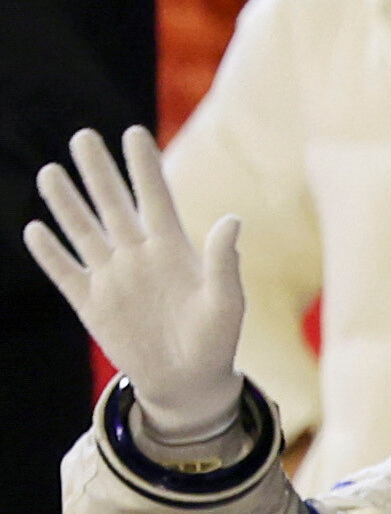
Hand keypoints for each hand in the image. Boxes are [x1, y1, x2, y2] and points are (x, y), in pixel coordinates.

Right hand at [25, 127, 244, 440]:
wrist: (188, 380)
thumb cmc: (216, 338)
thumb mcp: (226, 300)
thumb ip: (223, 261)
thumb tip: (232, 219)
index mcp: (173, 248)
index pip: (155, 197)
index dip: (143, 167)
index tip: (134, 132)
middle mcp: (138, 254)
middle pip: (113, 205)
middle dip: (98, 172)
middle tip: (83, 136)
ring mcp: (112, 276)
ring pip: (84, 231)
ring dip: (67, 203)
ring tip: (52, 172)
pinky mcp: (91, 303)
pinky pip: (65, 272)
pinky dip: (50, 253)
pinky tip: (35, 229)